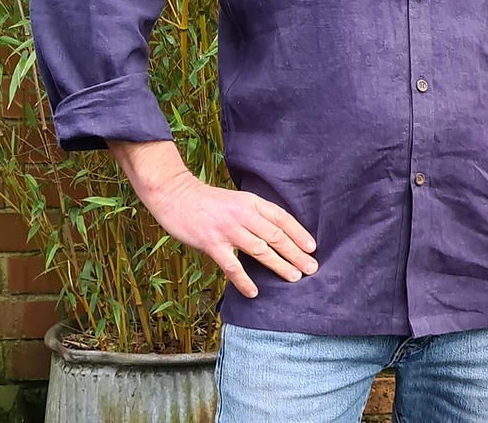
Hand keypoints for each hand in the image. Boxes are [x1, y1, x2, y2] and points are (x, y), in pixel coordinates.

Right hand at [148, 171, 317, 297]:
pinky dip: (244, 280)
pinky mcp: (211, 243)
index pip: (281, 218)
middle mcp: (242, 214)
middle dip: (295, 253)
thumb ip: (253, 214)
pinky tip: (254, 292)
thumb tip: (275, 233)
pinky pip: (231, 265)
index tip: (312, 247)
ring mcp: (227, 229)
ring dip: (279, 265)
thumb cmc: (207, 201)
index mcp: (250, 202)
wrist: (176, 195)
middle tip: (311, 267)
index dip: (298, 232)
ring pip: (260, 250)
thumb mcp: (236, 200)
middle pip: (275, 235)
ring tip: (294, 278)